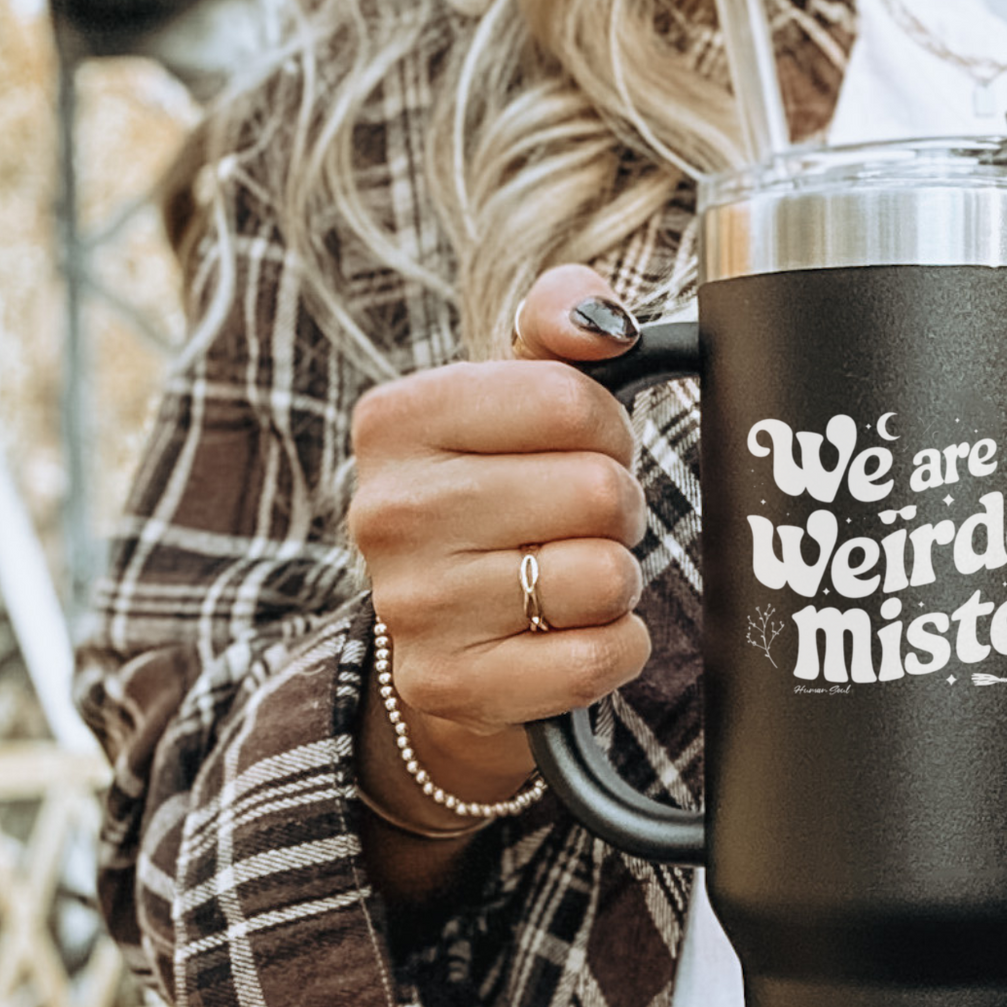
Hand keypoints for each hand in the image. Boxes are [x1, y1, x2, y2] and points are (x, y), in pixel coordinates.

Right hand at [350, 265, 649, 809]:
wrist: (451, 642)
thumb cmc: (501, 498)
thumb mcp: (517, 395)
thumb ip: (561, 321)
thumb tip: (604, 319)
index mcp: (398, 420)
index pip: (574, 401)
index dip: (606, 430)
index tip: (580, 451)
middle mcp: (389, 512)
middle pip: (599, 491)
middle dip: (617, 510)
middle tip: (576, 526)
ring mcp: (415, 608)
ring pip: (604, 576)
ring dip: (615, 581)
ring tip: (567, 580)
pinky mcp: (453, 688)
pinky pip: (599, 655)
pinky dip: (615, 647)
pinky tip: (570, 637)